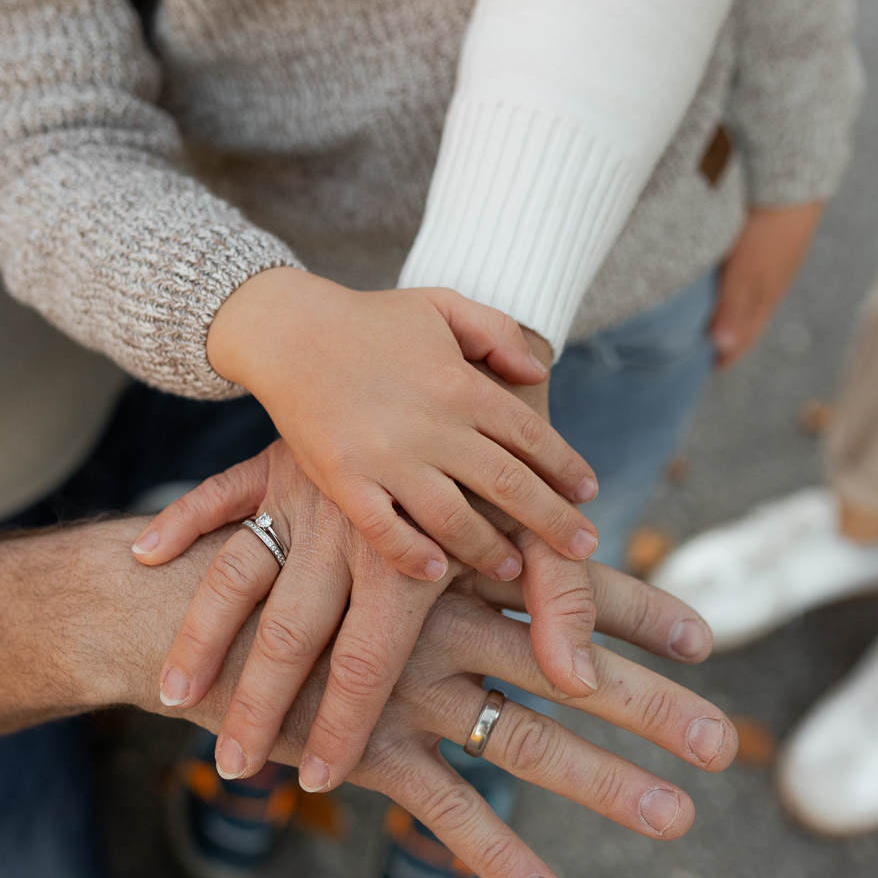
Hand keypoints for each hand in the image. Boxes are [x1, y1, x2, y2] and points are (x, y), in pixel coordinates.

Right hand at [134, 439, 605, 791]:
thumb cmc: (518, 441)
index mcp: (410, 550)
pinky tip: (140, 554)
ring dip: (202, 636)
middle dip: (258, 703)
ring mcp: (305, 494)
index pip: (371, 655)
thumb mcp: (546, 515)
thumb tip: (577, 684)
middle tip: (229, 763)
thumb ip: (563, 602)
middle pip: (292, 631)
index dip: (346, 723)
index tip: (319, 780)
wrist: (466, 336)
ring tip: (169, 695)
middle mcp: (348, 529)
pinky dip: (184, 520)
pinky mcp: (279, 459)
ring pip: (239, 576)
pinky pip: (220, 492)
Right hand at [169, 552, 733, 877]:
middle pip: (568, 667)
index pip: (564, 581)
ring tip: (676, 819)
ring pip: (524, 737)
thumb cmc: (265, 556)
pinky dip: (495, 853)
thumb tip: (475, 545)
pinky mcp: (362, 745)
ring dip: (605, 780)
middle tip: (722, 740)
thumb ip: (420, 537)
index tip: (706, 638)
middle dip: (651, 703)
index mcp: (449, 560)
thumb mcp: (351, 524)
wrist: (166, 607)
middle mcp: (441, 619)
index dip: (635, 610)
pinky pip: (444, 806)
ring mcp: (406, 686)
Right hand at [205, 271, 596, 580]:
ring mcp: (387, 456)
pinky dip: (413, 555)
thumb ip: (497, 332)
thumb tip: (540, 373)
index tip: (588, 494)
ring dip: (491, 549)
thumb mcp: (442, 304)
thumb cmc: (371, 319)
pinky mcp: (344, 479)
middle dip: (554, 521)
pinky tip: (437, 572)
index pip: (532, 436)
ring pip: (456, 518)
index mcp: (462, 384)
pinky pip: (385, 531)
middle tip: (585, 548)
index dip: (565, 468)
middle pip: (510, 484)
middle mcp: (433, 424)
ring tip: (516, 568)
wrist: (289, 330)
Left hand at [710, 201, 824, 367]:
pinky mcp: (767, 242)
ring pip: (748, 298)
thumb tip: (722, 348)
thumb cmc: (768, 231)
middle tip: (704, 351)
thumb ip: (734, 309)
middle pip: (747, 321)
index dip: (727, 355)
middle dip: (728, 339)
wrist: (793, 182)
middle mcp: (770, 284)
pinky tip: (724, 280)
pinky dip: (735, 287)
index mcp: (764, 298)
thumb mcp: (747, 274)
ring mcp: (771, 263)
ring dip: (731, 312)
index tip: (708, 369)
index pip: (744, 337)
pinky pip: (749, 275)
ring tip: (709, 320)